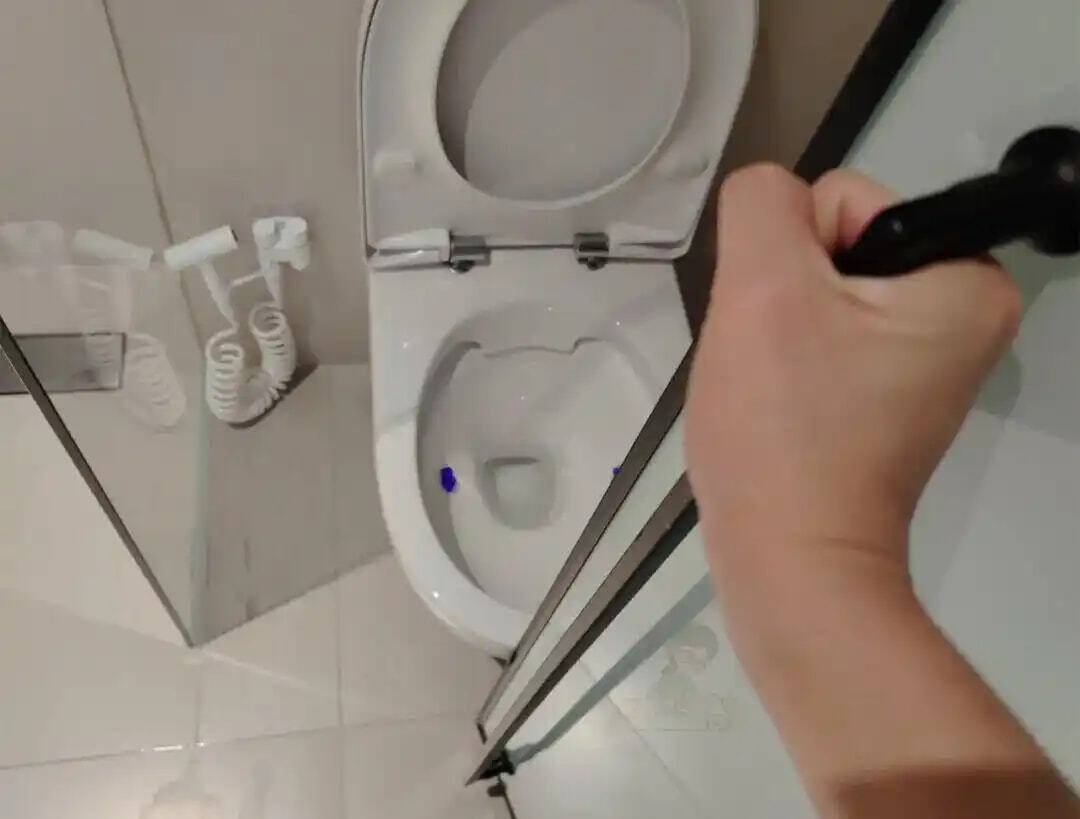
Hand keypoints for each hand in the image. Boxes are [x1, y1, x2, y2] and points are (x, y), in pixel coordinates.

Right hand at [686, 164, 1020, 584]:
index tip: (787, 328)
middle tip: (777, 362)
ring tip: (778, 387)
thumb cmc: (783, 429)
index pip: (845, 197)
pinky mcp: (891, 390)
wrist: (789, 560)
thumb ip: (763, 204)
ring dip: (782, 327)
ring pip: (820, 289)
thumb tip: (773, 204)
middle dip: (786, 294)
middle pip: (835, 243)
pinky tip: (784, 402)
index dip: (791, 256)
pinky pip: (825, 335)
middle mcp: (964, 312)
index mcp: (964, 279)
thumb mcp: (762, 288)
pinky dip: (791, 360)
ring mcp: (927, 356)